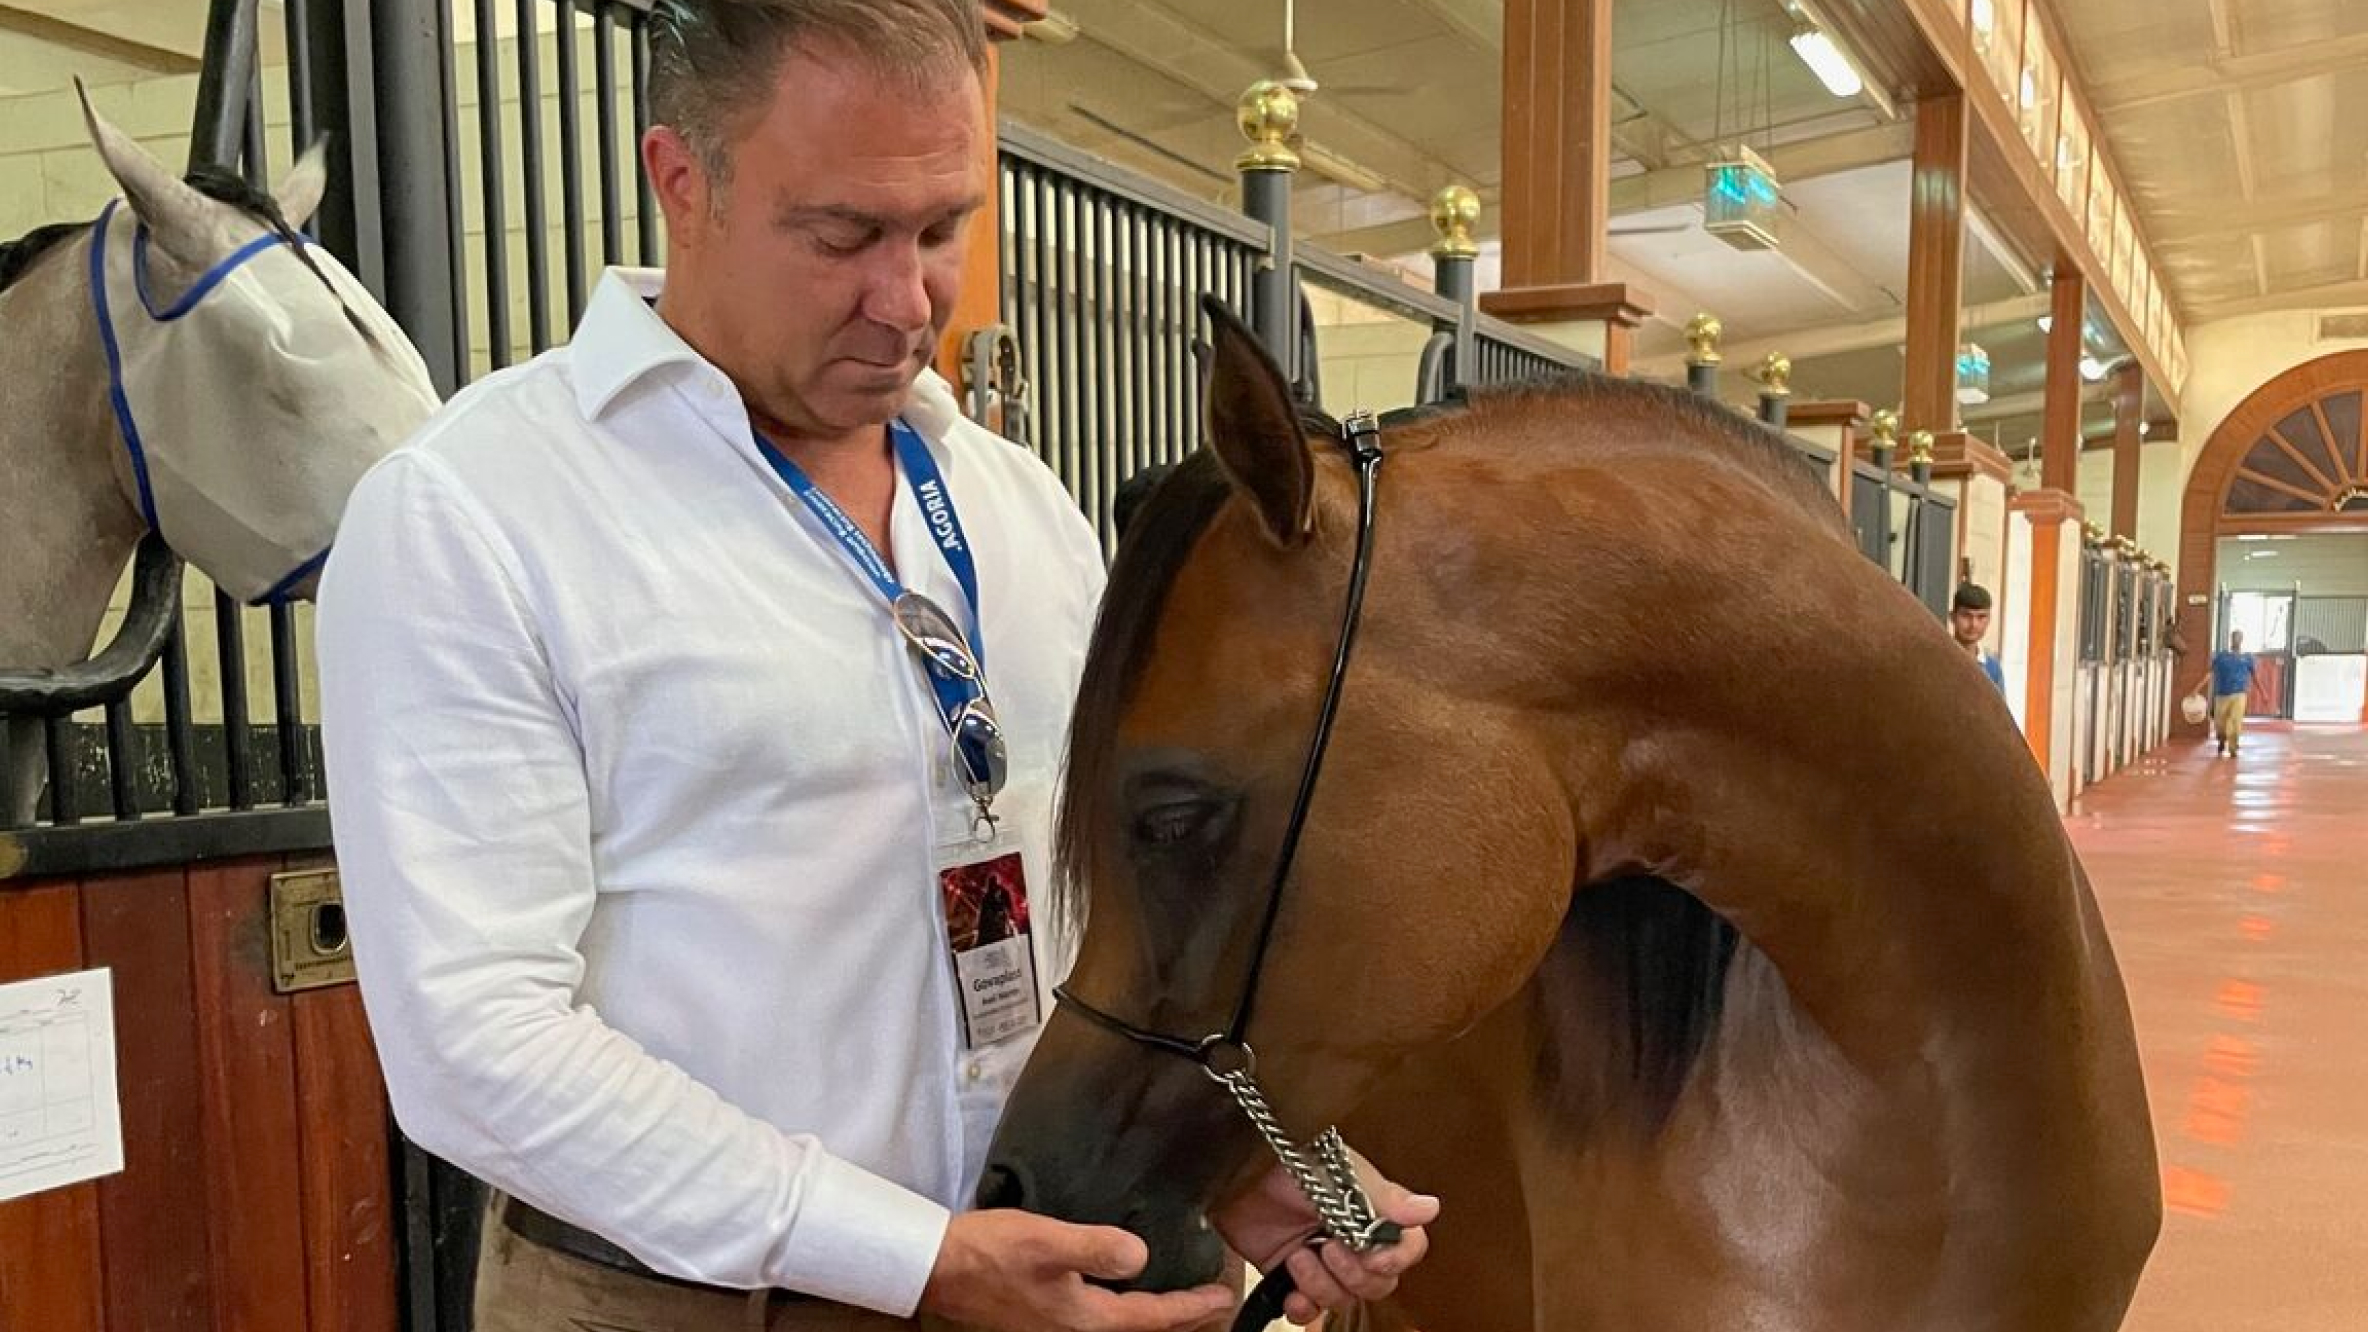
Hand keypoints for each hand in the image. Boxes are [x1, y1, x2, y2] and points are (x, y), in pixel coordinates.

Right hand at [920, 1209, 1237, 1331]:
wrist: (939, 1269)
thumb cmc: (993, 1254)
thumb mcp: (1050, 1243)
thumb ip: (1099, 1249)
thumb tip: (1141, 1257)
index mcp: (1087, 1322)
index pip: (1154, 1318)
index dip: (1192, 1307)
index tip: (1223, 1296)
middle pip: (1142, 1331)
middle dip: (1179, 1321)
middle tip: (1213, 1307)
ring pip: (1121, 1329)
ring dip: (1153, 1319)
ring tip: (1179, 1305)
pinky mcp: (1043, 1322)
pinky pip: (1100, 1323)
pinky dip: (1126, 1314)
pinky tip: (1124, 1297)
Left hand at [1210, 1155, 1438, 1325]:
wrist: (1228, 1169)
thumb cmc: (1282, 1156)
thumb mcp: (1334, 1173)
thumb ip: (1381, 1198)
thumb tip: (1430, 1209)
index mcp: (1369, 1209)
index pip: (1407, 1245)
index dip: (1396, 1258)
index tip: (1372, 1254)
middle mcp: (1350, 1237)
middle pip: (1379, 1282)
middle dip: (1354, 1274)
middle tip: (1327, 1249)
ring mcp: (1320, 1258)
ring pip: (1344, 1298)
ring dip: (1323, 1286)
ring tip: (1297, 1258)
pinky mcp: (1288, 1274)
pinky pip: (1308, 1309)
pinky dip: (1303, 1309)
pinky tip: (1292, 1296)